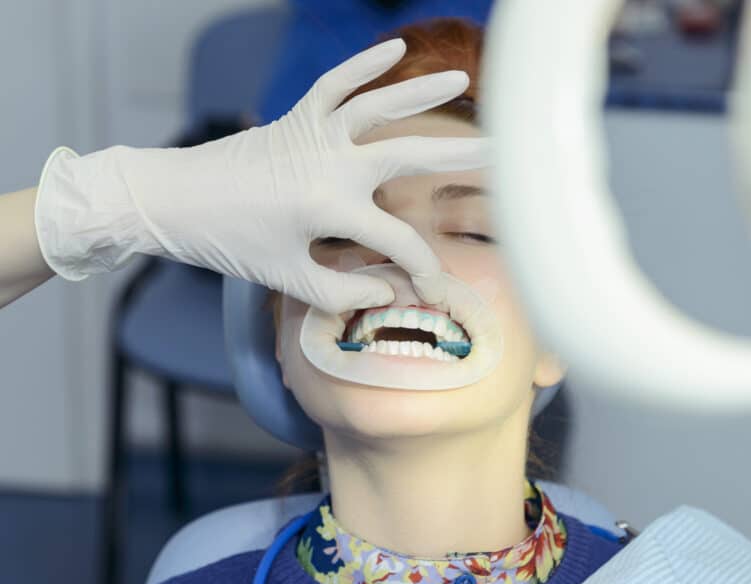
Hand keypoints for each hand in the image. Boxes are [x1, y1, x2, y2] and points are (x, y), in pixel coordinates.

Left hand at [34, 38, 485, 311]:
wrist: (173, 200)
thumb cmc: (229, 244)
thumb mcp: (286, 279)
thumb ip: (342, 291)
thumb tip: (389, 290)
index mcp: (329, 207)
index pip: (398, 241)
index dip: (422, 270)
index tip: (436, 291)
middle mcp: (329, 163)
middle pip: (407, 156)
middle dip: (458, 158)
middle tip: (503, 153)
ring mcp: (313, 134)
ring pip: (377, 107)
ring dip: (421, 94)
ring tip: (463, 80)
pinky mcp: (296, 118)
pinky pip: (336, 83)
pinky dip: (364, 65)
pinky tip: (396, 50)